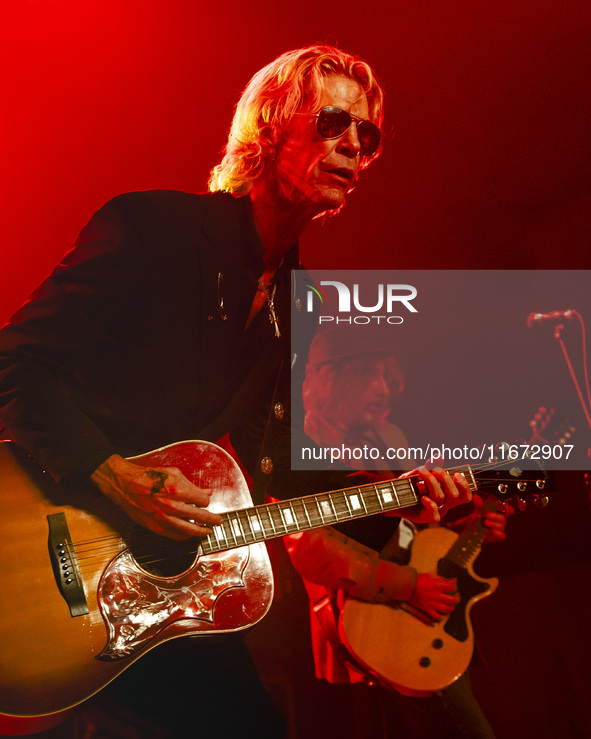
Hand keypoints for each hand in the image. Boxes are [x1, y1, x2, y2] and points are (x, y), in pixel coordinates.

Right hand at [91, 454, 222, 539]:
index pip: (202, 501)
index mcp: (177, 490)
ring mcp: (163, 518)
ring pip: (189, 530)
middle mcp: (171, 506)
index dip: (206, 501)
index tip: (205, 501)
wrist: (125, 485)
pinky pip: (174, 536)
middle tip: (218, 521)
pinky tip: (189, 535)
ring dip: (201, 532)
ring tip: (207, 531)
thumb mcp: (173, 473)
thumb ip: (192, 484)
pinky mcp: (155, 527)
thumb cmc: (148, 477)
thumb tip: (206, 492)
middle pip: (200, 517)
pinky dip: (185, 536)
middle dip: (212, 520)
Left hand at [392, 467, 471, 524]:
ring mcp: (434, 511)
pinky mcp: (424, 517)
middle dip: (445, 479)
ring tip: (421, 472)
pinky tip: (422, 496)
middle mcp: (444, 505)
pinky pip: (434, 514)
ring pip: (441, 498)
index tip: (457, 473)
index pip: (465, 496)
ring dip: (431, 482)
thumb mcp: (419, 473)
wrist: (393, 499)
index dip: (465, 486)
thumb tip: (439, 456)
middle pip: (454, 495)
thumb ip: (430, 466)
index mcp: (447, 496)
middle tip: (434, 469)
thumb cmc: (409, 485)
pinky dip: (430, 504)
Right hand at [408, 573, 459, 621]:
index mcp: (438, 585)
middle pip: (452, 600)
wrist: (407, 586)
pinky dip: (442, 616)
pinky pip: (437, 616)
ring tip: (451, 605)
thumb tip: (454, 581)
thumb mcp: (432, 576)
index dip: (455, 587)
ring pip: (447, 609)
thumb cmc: (419, 580)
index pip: (452, 588)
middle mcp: (436, 595)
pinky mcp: (427, 609)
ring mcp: (432, 603)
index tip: (453, 587)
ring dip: (451, 607)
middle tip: (456, 596)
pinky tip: (442, 613)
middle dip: (457, 598)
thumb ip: (444, 579)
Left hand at [478, 494, 514, 541]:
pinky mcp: (498, 536)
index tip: (503, 505)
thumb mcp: (478, 509)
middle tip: (487, 514)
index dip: (508, 508)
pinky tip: (491, 531)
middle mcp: (501, 520)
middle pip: (503, 518)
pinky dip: (497, 533)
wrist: (473, 528)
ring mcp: (500, 529)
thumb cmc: (480, 517)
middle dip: (495, 516)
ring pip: (501, 526)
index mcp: (500, 512)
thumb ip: (479, 504)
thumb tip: (475, 496)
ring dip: (493, 524)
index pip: (509, 510)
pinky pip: (502, 535)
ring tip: (485, 522)